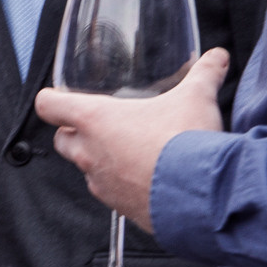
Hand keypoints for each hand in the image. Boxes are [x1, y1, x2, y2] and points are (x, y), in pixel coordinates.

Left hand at [34, 48, 230, 230]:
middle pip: (62, 140)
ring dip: (101, 160)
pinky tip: (147, 178)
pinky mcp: (119, 207)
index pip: (48, 106)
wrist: (202, 196)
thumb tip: (217, 58)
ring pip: (87, 168)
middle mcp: (89, 153)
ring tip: (130, 151)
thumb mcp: (197, 98)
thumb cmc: (187, 144)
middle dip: (74, 132)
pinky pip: (110, 193)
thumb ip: (205, 73)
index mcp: (95, 120)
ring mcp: (101, 183)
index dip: (51, 99)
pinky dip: (122, 185)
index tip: (57, 98)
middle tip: (101, 125)